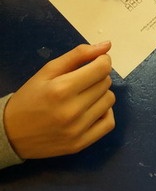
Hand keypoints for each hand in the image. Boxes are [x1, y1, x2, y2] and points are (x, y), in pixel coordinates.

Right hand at [3, 43, 114, 159]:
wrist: (10, 133)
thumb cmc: (30, 97)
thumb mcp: (48, 70)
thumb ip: (78, 55)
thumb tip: (107, 45)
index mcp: (62, 89)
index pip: (102, 68)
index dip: (103, 61)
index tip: (95, 62)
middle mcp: (72, 111)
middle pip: (106, 83)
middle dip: (98, 77)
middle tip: (83, 80)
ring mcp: (77, 130)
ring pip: (109, 101)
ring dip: (101, 94)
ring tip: (85, 95)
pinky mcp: (80, 144)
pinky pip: (109, 123)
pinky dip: (105, 113)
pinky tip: (92, 110)